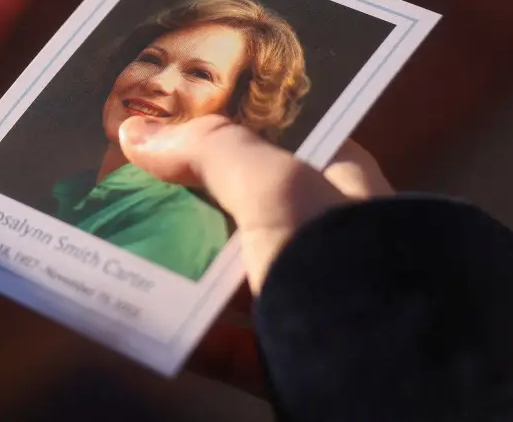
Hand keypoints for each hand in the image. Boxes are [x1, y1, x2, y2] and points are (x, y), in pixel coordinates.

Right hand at [118, 114, 392, 395]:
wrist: (385, 380)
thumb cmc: (342, 265)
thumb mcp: (278, 190)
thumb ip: (214, 153)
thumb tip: (142, 133)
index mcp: (346, 189)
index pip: (287, 145)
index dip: (231, 134)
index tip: (173, 132)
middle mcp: (332, 244)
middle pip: (250, 213)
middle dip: (192, 204)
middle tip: (132, 191)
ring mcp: (312, 305)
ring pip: (234, 281)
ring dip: (182, 270)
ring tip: (126, 251)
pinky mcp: (290, 362)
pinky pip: (227, 345)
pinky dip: (186, 334)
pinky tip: (149, 319)